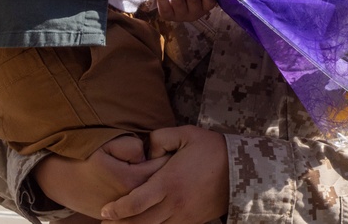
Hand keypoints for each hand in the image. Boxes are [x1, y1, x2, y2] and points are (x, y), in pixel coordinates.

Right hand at [34, 135, 167, 218]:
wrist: (58, 178)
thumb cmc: (83, 156)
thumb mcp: (107, 143)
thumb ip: (132, 146)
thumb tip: (147, 154)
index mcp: (131, 180)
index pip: (164, 168)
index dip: (169, 154)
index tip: (169, 146)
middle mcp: (129, 200)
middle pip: (161, 185)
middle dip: (167, 171)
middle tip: (168, 156)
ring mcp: (123, 211)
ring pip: (151, 198)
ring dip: (157, 186)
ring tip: (157, 171)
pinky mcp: (116, 216)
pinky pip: (139, 207)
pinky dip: (145, 197)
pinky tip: (146, 185)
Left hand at [100, 126, 228, 223]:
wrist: (242, 170)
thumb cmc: (212, 149)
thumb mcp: (185, 133)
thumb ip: (159, 138)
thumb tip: (144, 150)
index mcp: (169, 183)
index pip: (136, 203)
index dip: (117, 209)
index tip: (105, 209)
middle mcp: (175, 204)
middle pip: (140, 223)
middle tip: (105, 221)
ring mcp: (185, 216)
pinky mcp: (193, 222)